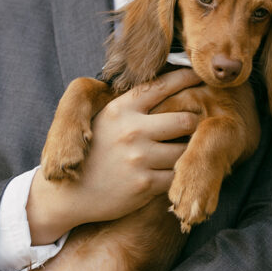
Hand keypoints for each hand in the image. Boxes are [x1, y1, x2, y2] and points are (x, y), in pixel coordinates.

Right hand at [27, 66, 201, 239]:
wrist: (70, 193)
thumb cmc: (93, 152)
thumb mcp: (105, 120)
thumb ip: (132, 105)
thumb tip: (166, 86)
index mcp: (121, 109)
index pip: (162, 86)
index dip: (187, 78)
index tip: (201, 77)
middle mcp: (131, 130)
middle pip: (185, 119)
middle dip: (195, 123)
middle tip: (196, 127)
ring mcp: (139, 158)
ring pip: (185, 149)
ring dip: (188, 152)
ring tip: (185, 152)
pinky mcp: (145, 184)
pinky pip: (177, 174)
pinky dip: (179, 174)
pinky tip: (173, 172)